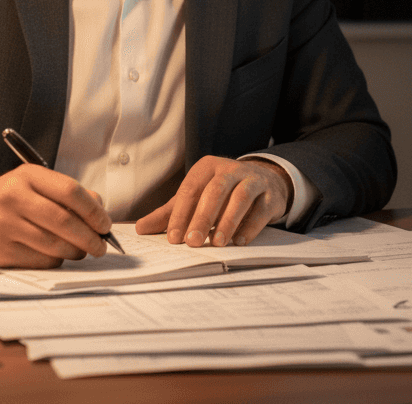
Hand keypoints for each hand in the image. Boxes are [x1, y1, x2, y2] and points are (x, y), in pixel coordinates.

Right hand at [0, 165, 111, 267]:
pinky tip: (57, 255)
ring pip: (54, 245)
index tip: (104, 224)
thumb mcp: (32, 184)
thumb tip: (98, 210)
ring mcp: (5, 225)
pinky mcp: (1, 249)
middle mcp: (14, 198)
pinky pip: (40, 260)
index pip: (71, 192)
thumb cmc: (6, 199)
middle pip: (65, 221)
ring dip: (75, 251)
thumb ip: (65, 193)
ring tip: (82, 251)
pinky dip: (55, 260)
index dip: (94, 211)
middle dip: (90, 237)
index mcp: (28, 176)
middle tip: (100, 245)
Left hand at [135, 156, 292, 247]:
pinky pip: (261, 208)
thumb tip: (141, 228)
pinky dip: (251, 226)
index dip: (180, 214)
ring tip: (218, 243)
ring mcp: (253, 179)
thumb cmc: (223, 192)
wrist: (265, 181)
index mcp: (207, 167)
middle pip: (215, 191)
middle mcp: (230, 169)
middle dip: (203, 218)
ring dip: (228, 221)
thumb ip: (170, 212)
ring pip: (240, 196)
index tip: (174, 238)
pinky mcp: (270, 194)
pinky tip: (240, 241)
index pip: (190, 189)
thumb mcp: (196, 197)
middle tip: (193, 242)